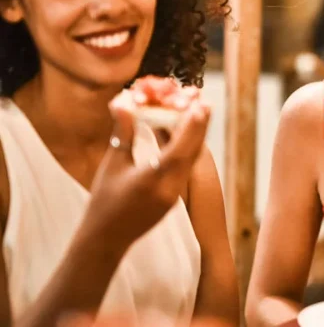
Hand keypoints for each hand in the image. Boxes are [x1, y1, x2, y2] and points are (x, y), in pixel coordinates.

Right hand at [81, 96, 209, 251]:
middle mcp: (170, 188)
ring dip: (195, 135)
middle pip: (191, 152)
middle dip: (198, 126)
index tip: (200, 105)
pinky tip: (186, 134)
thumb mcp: (112, 164)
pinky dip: (187, 149)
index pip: (179, 150)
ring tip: (199, 112)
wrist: (106, 239)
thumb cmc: (104, 201)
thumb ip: (122, 132)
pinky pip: (185, 168)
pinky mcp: (174, 197)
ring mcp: (175, 194)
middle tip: (203, 101)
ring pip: (191, 160)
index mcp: (152, 181)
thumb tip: (124, 101)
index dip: (191, 126)